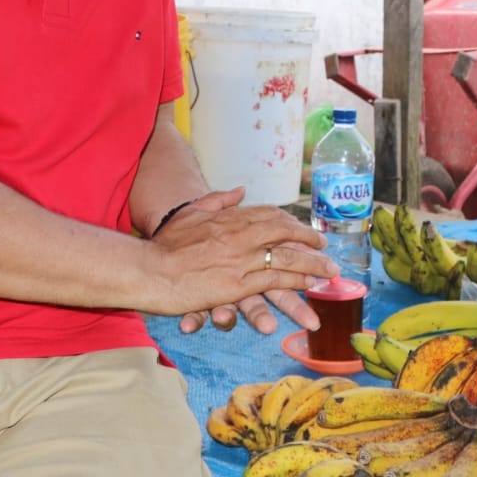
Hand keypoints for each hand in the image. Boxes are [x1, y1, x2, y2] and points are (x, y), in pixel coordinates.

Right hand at [152, 187, 336, 334]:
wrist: (146, 269)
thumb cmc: (162, 244)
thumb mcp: (191, 213)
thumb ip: (217, 200)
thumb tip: (239, 190)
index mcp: (230, 218)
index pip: (270, 215)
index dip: (291, 222)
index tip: (305, 229)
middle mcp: (240, 235)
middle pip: (285, 233)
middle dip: (309, 240)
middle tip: (326, 247)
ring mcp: (240, 260)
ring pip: (286, 258)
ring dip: (312, 263)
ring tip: (329, 271)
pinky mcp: (237, 284)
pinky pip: (274, 281)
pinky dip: (296, 281)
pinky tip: (310, 286)